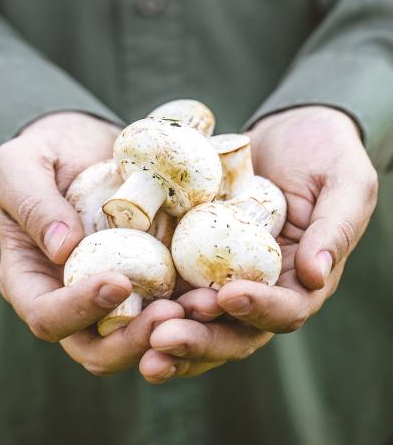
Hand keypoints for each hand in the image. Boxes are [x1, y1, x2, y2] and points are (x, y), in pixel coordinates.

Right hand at [0, 112, 183, 374]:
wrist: (84, 145)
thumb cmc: (44, 155)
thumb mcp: (19, 168)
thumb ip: (33, 205)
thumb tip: (63, 250)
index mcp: (32, 281)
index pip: (48, 317)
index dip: (80, 309)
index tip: (117, 280)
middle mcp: (74, 299)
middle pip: (97, 349)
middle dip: (135, 340)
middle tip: (172, 312)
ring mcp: (115, 293)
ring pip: (140, 335)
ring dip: (175, 330)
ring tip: (206, 303)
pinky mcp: (149, 277)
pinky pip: (170, 303)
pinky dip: (192, 304)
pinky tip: (217, 288)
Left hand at [140, 106, 377, 382]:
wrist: (288, 132)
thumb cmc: (324, 153)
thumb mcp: (345, 183)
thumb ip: (336, 228)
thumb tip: (317, 277)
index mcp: (300, 280)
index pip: (285, 310)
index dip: (259, 310)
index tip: (228, 295)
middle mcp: (260, 286)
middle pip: (233, 329)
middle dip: (202, 338)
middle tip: (165, 337)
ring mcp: (223, 273)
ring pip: (198, 317)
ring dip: (170, 330)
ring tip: (142, 335)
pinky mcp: (194, 254)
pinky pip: (173, 279)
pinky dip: (152, 296)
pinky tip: (125, 299)